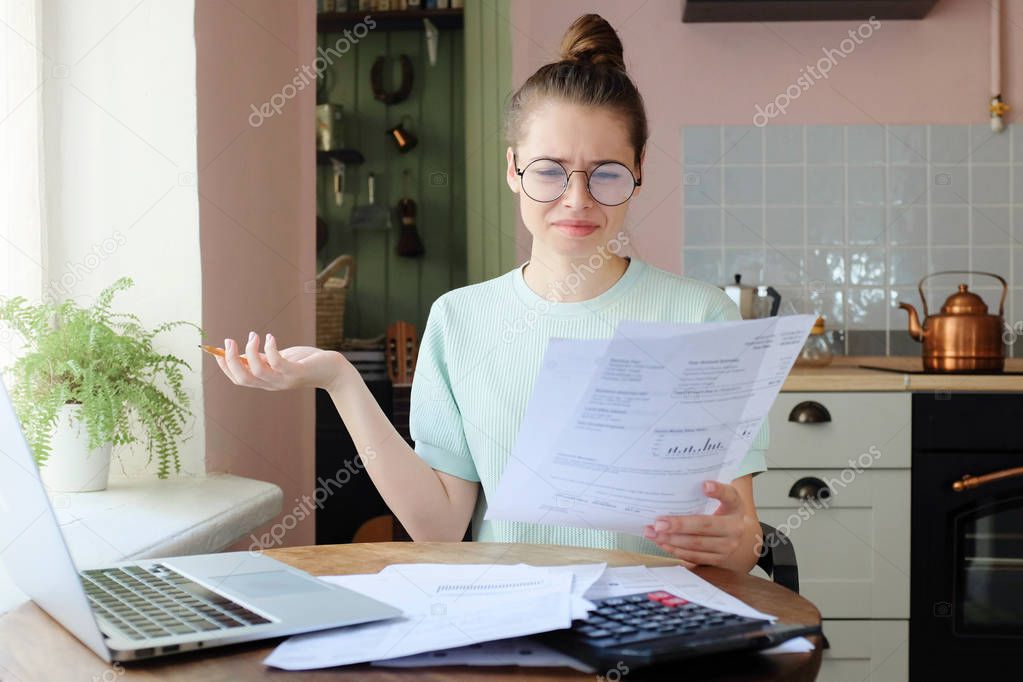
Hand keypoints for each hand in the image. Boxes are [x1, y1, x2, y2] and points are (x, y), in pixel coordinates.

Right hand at [215, 331, 351, 391]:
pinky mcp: (296, 372)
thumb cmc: (305, 362)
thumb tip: (242, 351)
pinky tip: (270, 337)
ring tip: (253, 335)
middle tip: (229, 340)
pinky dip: (270, 348)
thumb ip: (262, 358)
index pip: (238, 379)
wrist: (331, 369)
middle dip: (231, 360)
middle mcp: (272, 384)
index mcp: (265, 381)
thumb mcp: (280, 359)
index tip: (216, 350)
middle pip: (242, 378)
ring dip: (250, 351)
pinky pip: (277, 362)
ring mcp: (284, 379)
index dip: (225, 366)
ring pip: (257, 372)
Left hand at [643, 481, 751, 567]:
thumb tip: (676, 483)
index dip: (718, 490)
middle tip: (658, 523)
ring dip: (672, 540)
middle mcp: (735, 527)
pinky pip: (694, 557)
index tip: (704, 485)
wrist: (735, 536)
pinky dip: (675, 550)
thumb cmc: (720, 512)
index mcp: (735, 506)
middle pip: (705, 525)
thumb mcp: (720, 499)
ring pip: (697, 544)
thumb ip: (703, 491)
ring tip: (653, 533)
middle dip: (679, 525)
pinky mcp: (718, 559)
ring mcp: (728, 546)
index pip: (729, 495)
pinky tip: (662, 543)